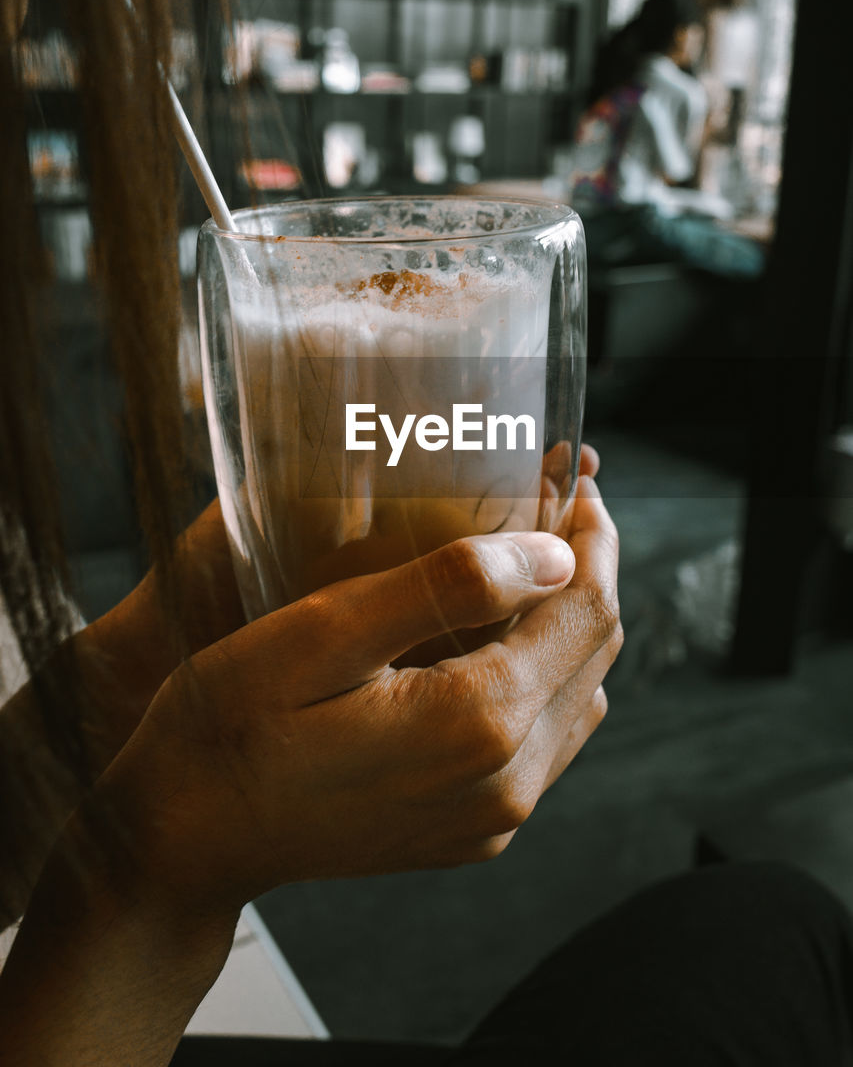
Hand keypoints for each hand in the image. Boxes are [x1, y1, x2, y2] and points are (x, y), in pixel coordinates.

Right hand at [103, 468, 620, 912]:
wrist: (188, 837)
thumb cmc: (233, 722)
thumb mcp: (321, 632)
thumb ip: (444, 589)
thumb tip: (554, 556)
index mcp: (477, 719)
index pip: (586, 609)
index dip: (594, 537)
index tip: (581, 484)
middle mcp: (505, 780)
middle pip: (595, 654)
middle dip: (588, 573)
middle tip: (560, 509)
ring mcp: (493, 817)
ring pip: (581, 700)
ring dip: (571, 625)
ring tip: (535, 565)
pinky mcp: (473, 833)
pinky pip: (548, 745)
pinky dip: (547, 680)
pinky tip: (504, 641)